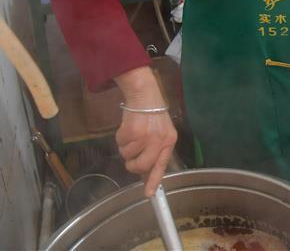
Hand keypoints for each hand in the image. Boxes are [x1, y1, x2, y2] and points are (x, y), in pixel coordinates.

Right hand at [114, 67, 177, 196]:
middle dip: (131, 165)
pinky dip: (120, 137)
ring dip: (125, 147)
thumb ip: (154, 151)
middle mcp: (160, 140)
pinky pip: (120, 143)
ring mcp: (147, 136)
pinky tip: (127, 127)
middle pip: (141, 166)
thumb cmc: (151, 114)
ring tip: (131, 134)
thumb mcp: (159, 132)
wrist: (144, 94)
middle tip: (130, 157)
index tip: (148, 195)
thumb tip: (144, 174)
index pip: (161, 166)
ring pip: (127, 155)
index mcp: (169, 141)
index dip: (153, 181)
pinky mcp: (133, 131)